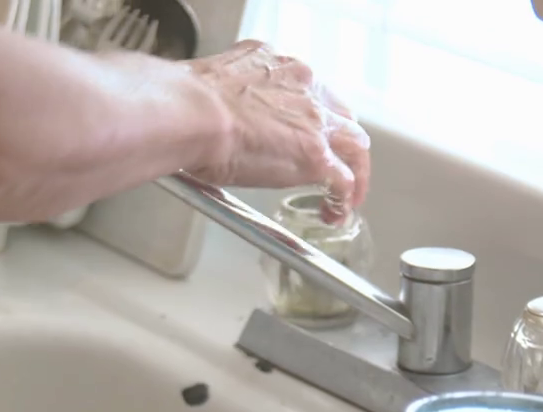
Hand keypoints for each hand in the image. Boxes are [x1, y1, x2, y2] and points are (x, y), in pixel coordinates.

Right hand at [183, 41, 370, 222]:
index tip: (305, 130)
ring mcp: (314, 123)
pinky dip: (344, 199)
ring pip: (354, 145)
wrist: (192, 113)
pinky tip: (337, 212)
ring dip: (354, 169)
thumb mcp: (217, 85)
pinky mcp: (315, 157)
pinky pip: (344, 180)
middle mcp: (304, 87)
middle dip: (340, 140)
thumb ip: (228, 98)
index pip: (310, 91)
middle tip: (335, 161)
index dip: (312, 115)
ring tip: (346, 193)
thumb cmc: (188, 103)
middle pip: (340, 115)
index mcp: (280, 67)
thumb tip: (216, 117)